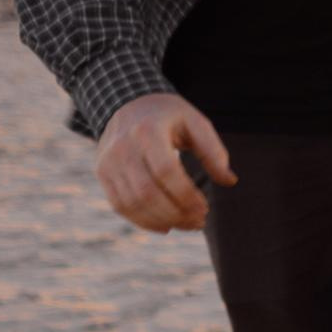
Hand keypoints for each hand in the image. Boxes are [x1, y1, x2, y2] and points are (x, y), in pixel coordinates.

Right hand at [95, 92, 234, 232]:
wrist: (129, 105)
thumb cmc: (170, 117)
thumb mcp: (196, 122)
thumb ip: (213, 151)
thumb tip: (230, 181)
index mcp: (147, 131)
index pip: (166, 171)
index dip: (186, 195)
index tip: (205, 209)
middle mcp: (122, 147)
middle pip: (146, 192)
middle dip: (175, 213)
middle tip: (199, 222)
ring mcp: (108, 162)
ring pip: (131, 203)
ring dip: (162, 221)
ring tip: (187, 224)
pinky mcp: (102, 173)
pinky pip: (120, 205)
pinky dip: (142, 221)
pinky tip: (165, 226)